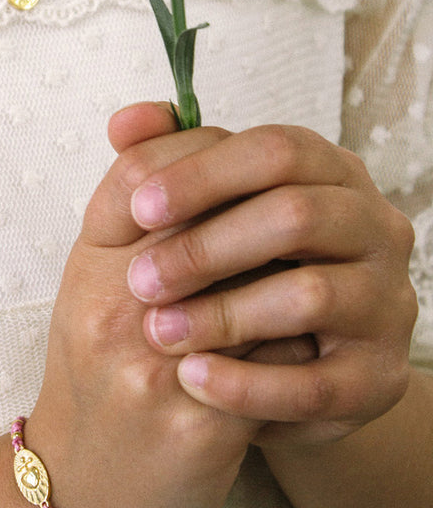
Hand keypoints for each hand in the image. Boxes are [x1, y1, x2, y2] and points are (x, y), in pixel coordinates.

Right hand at [25, 106, 260, 507]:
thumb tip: (162, 116)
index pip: (147, 169)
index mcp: (89, 268)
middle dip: (262, 213)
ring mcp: (156, 367)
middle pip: (213, 214)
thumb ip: (123, 210)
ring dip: (294, 279)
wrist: (77, 487)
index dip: (202, 159)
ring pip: (267, 281)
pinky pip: (286, 360)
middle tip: (292, 224)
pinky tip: (296, 356)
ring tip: (300, 289)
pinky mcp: (200, 424)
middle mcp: (116, 310)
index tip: (232, 181)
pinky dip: (303, 349)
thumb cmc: (93, 379)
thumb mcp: (90, 286)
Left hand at [112, 103, 416, 447]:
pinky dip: (246, 383)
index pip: (276, 151)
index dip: (203, 175)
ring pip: (310, 295)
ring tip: (158, 332)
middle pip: (297, 214)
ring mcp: (384, 304)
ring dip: (222, 314)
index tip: (140, 209)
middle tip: (139, 281)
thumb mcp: (195, 219)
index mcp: (328, 176)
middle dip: (205, 247)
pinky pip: (316, 384)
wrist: (270, 366)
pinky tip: (192, 377)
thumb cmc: (229, 277)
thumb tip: (123, 123)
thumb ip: (161, 166)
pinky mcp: (378, 377)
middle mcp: (373, 229)